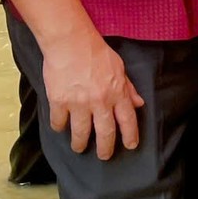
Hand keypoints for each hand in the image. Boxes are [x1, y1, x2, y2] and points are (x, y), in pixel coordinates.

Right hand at [41, 33, 143, 159]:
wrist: (71, 43)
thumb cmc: (96, 52)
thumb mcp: (120, 68)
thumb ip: (128, 88)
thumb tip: (138, 104)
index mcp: (117, 93)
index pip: (127, 120)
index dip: (130, 136)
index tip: (130, 146)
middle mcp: (100, 101)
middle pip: (105, 132)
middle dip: (105, 148)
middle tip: (104, 156)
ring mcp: (78, 103)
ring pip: (80, 132)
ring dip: (80, 143)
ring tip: (79, 147)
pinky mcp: (59, 101)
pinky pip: (59, 122)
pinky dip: (59, 127)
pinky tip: (60, 128)